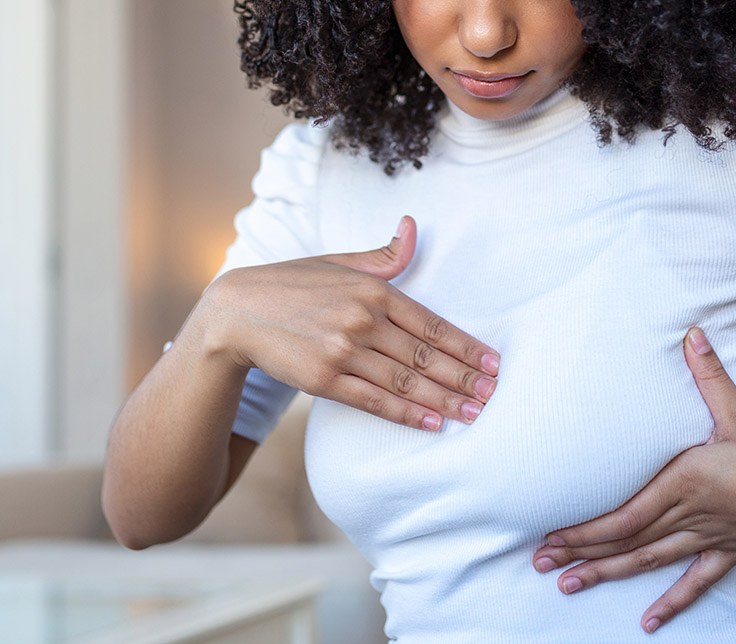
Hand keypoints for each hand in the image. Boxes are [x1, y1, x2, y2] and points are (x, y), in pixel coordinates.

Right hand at [190, 215, 499, 430]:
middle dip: (465, 378)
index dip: (467, 347)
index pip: (433, 325)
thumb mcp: (339, 262)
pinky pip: (376, 401)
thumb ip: (384, 256)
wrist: (235, 313)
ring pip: (407, 382)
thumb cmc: (293, 286)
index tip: (493, 364)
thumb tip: (413, 227)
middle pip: (426, 357)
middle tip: (494, 394)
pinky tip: (435, 423)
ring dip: (445, 400)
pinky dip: (408, 414)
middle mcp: (363, 320)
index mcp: (374, 291)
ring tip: (474, 413)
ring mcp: (343, 352)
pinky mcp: (324, 380)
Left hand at [532, 327, 735, 632]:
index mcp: (682, 483)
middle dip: (580, 552)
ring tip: (570, 586)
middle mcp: (686, 516)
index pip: (620, 515)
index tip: (550, 535)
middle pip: (623, 541)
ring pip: (647, 561)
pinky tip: (649, 622)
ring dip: (607, 574)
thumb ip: (709, 376)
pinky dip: (671, 602)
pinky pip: (694, 582)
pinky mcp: (727, 551)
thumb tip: (692, 335)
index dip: (582, 529)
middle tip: (541, 563)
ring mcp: (705, 538)